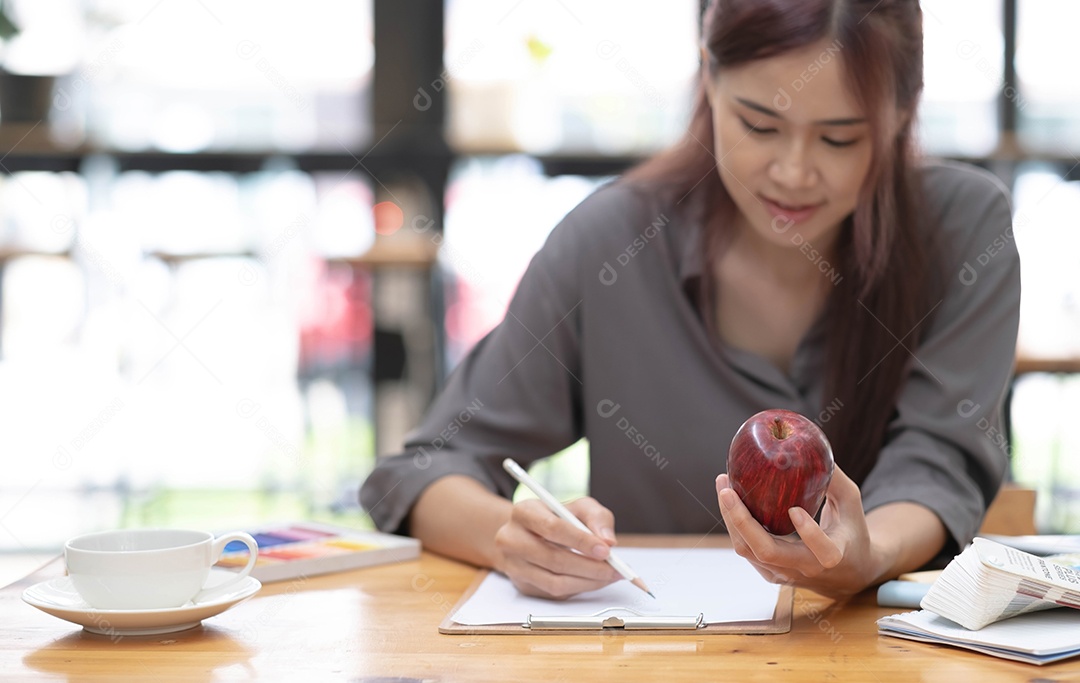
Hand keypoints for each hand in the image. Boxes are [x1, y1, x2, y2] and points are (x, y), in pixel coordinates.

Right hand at [492, 496, 622, 599]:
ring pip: (554, 582)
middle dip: (590, 567)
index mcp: (524, 512)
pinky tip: (594, 580)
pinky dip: (579, 588)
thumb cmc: (557, 517)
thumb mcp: (578, 507)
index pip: (553, 528)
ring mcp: (513, 565)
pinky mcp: (521, 585)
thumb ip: (596, 517)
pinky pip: (554, 593)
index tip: (606, 550)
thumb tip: (608, 541)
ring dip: (588, 582)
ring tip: (609, 576)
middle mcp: (511, 538)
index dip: (581, 541)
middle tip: (615, 569)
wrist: (530, 533)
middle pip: (554, 559)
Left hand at [715, 466, 885, 599]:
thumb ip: (834, 479)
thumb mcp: (851, 504)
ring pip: (749, 551)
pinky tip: (729, 499)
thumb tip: (812, 447)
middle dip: (742, 521)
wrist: (847, 574)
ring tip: (723, 485)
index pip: (823, 551)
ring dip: (731, 518)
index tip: (795, 509)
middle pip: (767, 552)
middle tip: (727, 490)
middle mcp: (806, 569)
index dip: (808, 533)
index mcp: (835, 556)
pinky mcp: (769, 573)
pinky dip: (734, 524)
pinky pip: (746, 549)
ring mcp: (784, 574)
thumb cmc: (851, 531)